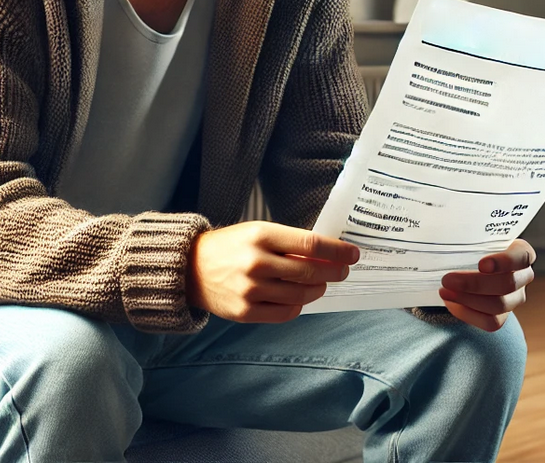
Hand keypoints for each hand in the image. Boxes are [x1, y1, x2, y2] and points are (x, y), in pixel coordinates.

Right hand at [187, 221, 359, 322]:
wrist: (190, 268)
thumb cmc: (231, 246)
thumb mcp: (258, 232)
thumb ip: (290, 243)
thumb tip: (330, 254)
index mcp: (261, 235)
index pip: (311, 245)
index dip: (337, 251)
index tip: (353, 254)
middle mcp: (256, 263)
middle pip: (310, 271)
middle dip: (334, 272)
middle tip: (343, 271)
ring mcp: (249, 290)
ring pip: (301, 295)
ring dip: (318, 290)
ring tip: (321, 284)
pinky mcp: (244, 312)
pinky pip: (285, 313)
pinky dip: (298, 306)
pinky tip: (299, 299)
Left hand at [439, 239, 535, 331]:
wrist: (470, 266)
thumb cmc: (473, 247)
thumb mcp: (473, 236)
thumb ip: (466, 234)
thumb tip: (443, 229)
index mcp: (521, 251)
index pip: (521, 257)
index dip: (504, 262)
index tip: (481, 264)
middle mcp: (524, 276)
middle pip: (506, 285)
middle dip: (473, 284)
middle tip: (447, 279)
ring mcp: (516, 298)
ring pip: (498, 305)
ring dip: (467, 300)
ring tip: (444, 291)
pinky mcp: (504, 316)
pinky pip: (490, 322)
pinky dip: (468, 314)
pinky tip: (452, 303)